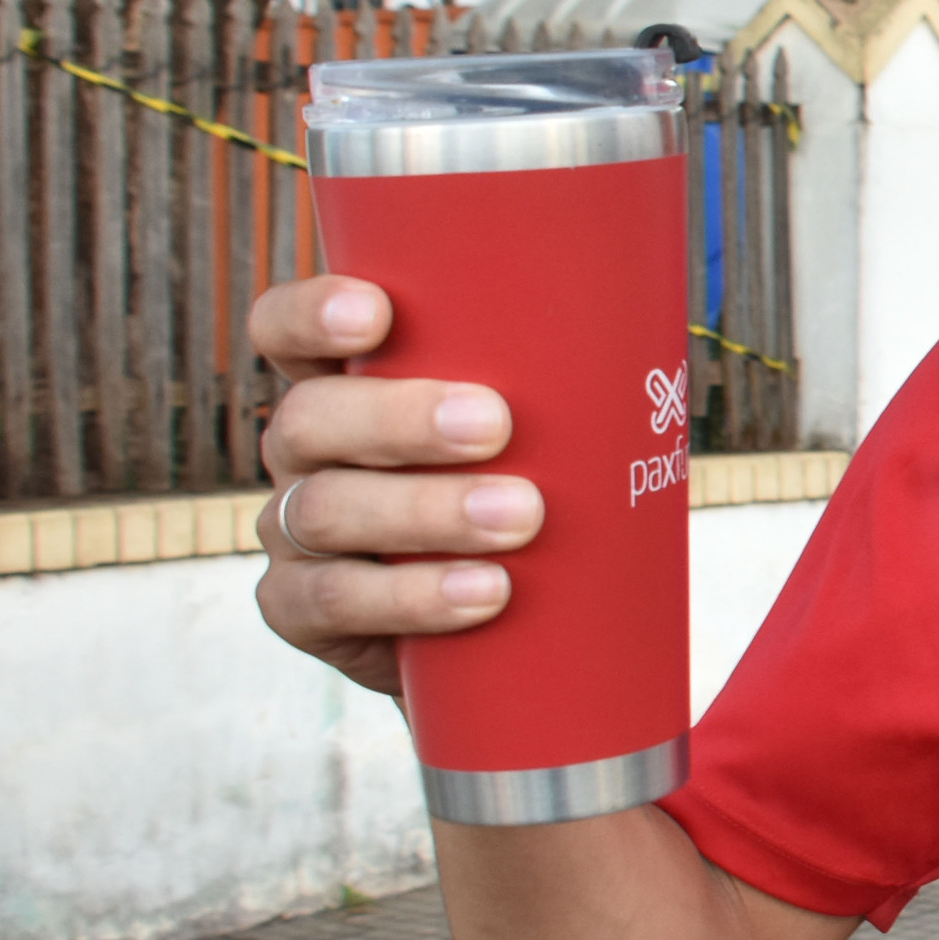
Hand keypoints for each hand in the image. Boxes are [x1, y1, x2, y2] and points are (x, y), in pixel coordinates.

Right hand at [250, 275, 540, 696]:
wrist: (502, 626)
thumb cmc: (525, 487)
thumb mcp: (531, 427)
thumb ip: (552, 378)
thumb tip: (652, 321)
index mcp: (341, 384)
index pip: (286, 330)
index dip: (310, 314)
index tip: (379, 313)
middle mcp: (304, 451)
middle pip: (310, 419)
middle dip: (400, 419)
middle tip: (496, 425)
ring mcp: (292, 531)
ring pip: (326, 510)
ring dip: (427, 512)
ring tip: (522, 518)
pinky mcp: (302, 610)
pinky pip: (334, 601)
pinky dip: (413, 598)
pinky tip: (481, 592)